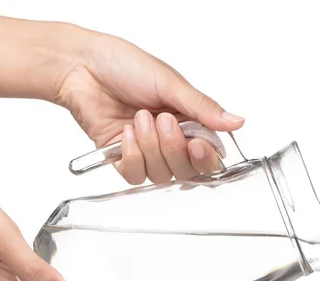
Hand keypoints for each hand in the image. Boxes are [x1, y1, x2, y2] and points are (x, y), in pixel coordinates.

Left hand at [54, 30, 244, 183]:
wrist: (83, 67)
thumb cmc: (124, 66)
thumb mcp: (170, 84)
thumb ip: (202, 108)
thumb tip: (236, 122)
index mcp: (188, 122)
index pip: (207, 156)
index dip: (205, 158)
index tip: (198, 145)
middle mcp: (170, 141)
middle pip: (186, 171)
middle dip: (174, 148)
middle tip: (162, 120)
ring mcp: (147, 152)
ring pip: (161, 175)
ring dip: (150, 147)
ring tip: (138, 119)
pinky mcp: (123, 160)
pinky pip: (137, 176)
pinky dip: (131, 155)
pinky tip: (124, 132)